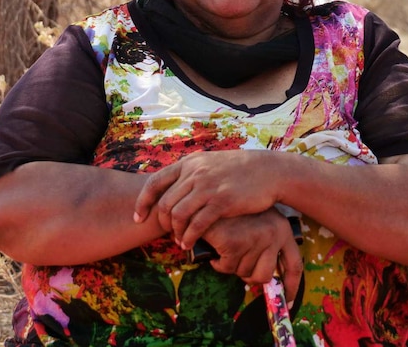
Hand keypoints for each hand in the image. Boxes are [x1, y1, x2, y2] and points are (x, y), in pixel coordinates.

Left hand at [133, 150, 284, 248]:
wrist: (268, 171)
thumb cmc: (239, 170)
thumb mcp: (210, 163)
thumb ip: (192, 173)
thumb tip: (172, 187)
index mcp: (189, 163)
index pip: (154, 183)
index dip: (142, 202)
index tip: (139, 217)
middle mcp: (195, 173)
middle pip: (164, 203)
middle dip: (161, 222)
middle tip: (167, 233)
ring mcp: (208, 187)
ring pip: (177, 215)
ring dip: (175, 232)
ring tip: (180, 241)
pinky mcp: (222, 202)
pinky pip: (196, 224)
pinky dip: (189, 237)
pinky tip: (190, 244)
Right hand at [202, 210, 303, 301]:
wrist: (213, 192)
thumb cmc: (235, 211)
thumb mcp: (259, 222)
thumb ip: (267, 245)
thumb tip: (267, 277)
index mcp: (282, 229)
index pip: (294, 266)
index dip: (291, 286)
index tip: (288, 301)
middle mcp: (273, 234)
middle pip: (264, 276)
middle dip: (248, 274)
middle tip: (238, 261)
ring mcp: (255, 238)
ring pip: (243, 273)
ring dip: (231, 264)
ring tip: (226, 246)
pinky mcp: (234, 242)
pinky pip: (226, 267)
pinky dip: (218, 261)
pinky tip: (217, 246)